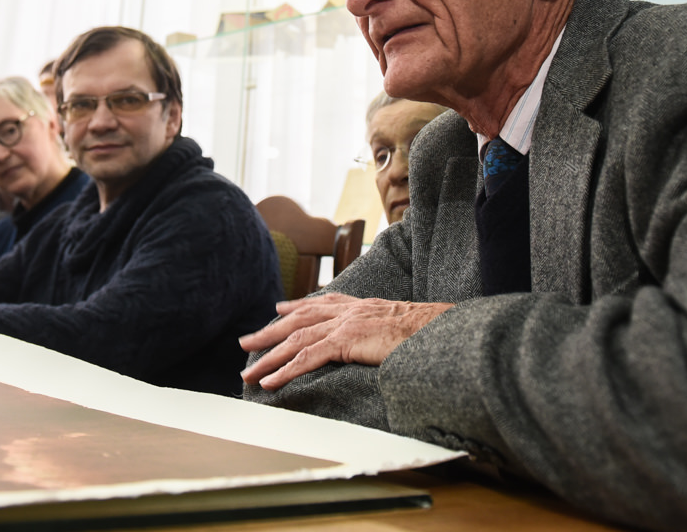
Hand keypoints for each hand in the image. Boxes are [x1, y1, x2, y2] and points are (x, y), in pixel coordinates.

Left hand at [239, 292, 452, 389]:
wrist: (440, 330)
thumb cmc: (426, 331)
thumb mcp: (399, 325)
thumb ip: (380, 329)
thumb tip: (379, 340)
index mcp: (360, 305)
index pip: (321, 303)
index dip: (297, 306)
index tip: (278, 310)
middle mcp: (348, 310)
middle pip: (299, 320)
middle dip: (270, 332)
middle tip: (246, 343)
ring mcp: (346, 324)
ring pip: (296, 340)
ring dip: (269, 357)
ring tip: (248, 372)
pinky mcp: (347, 341)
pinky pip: (308, 358)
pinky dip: (286, 370)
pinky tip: (271, 382)